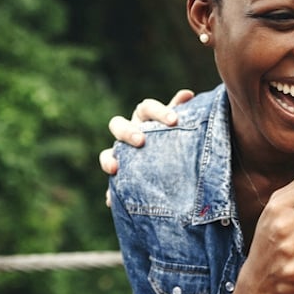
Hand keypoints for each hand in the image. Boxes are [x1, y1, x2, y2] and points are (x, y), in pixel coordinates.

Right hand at [101, 89, 193, 204]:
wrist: (175, 168)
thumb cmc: (177, 140)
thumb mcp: (181, 128)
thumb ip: (183, 111)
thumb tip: (188, 93)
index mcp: (145, 118)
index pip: (146, 108)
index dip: (158, 111)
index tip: (174, 121)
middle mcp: (129, 133)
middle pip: (118, 124)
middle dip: (127, 131)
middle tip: (141, 141)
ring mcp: (121, 154)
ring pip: (106, 153)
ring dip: (108, 159)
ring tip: (114, 168)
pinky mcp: (120, 177)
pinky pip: (110, 184)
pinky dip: (110, 192)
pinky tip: (110, 200)